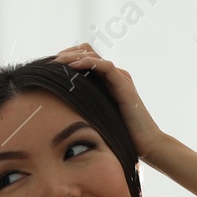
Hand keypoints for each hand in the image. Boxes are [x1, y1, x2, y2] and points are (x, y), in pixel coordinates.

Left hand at [53, 44, 169, 163]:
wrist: (147, 145)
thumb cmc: (123, 137)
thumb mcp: (97, 120)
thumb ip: (84, 110)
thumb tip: (60, 116)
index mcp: (108, 81)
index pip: (85, 58)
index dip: (67, 58)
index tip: (49, 68)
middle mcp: (115, 75)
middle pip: (86, 52)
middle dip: (66, 55)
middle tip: (48, 64)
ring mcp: (120, 78)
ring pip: (93, 56)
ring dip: (72, 57)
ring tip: (55, 63)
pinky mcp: (124, 84)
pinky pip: (104, 66)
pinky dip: (87, 63)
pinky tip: (72, 68)